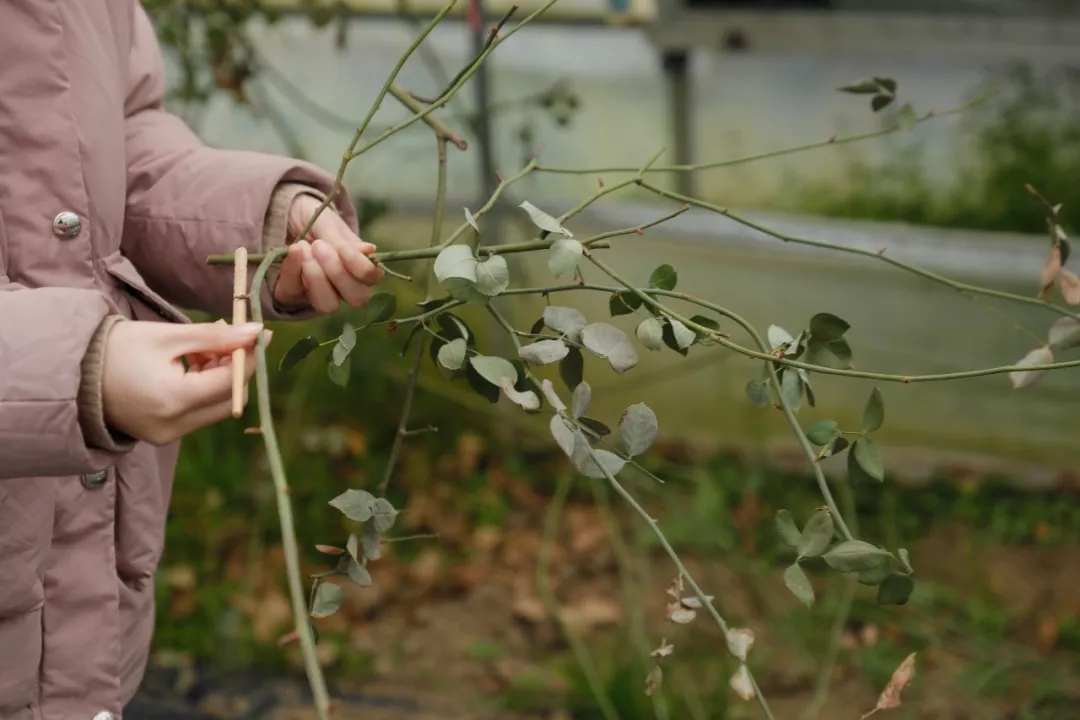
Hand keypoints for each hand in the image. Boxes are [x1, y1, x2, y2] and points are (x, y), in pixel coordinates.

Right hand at [102, 320, 270, 445]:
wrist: (72, 374)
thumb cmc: (118, 349)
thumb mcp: (169, 336)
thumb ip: (216, 336)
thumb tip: (258, 331)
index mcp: (174, 399)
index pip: (231, 382)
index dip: (250, 356)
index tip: (259, 333)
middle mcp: (174, 425)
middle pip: (231, 399)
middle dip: (236, 367)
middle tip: (227, 338)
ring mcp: (168, 435)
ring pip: (218, 407)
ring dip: (221, 377)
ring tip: (201, 349)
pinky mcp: (163, 436)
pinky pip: (199, 413)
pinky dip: (204, 389)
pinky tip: (190, 366)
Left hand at [273, 194, 384, 312]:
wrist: (285, 216)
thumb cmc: (315, 221)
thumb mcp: (329, 223)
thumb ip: (344, 240)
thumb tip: (370, 251)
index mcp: (359, 267)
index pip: (372, 279)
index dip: (361, 267)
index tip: (344, 248)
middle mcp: (344, 287)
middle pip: (357, 298)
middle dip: (338, 273)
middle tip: (319, 247)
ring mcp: (320, 294)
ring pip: (328, 305)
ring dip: (316, 278)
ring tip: (304, 249)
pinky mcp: (294, 295)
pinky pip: (294, 292)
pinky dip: (293, 270)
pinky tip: (293, 250)